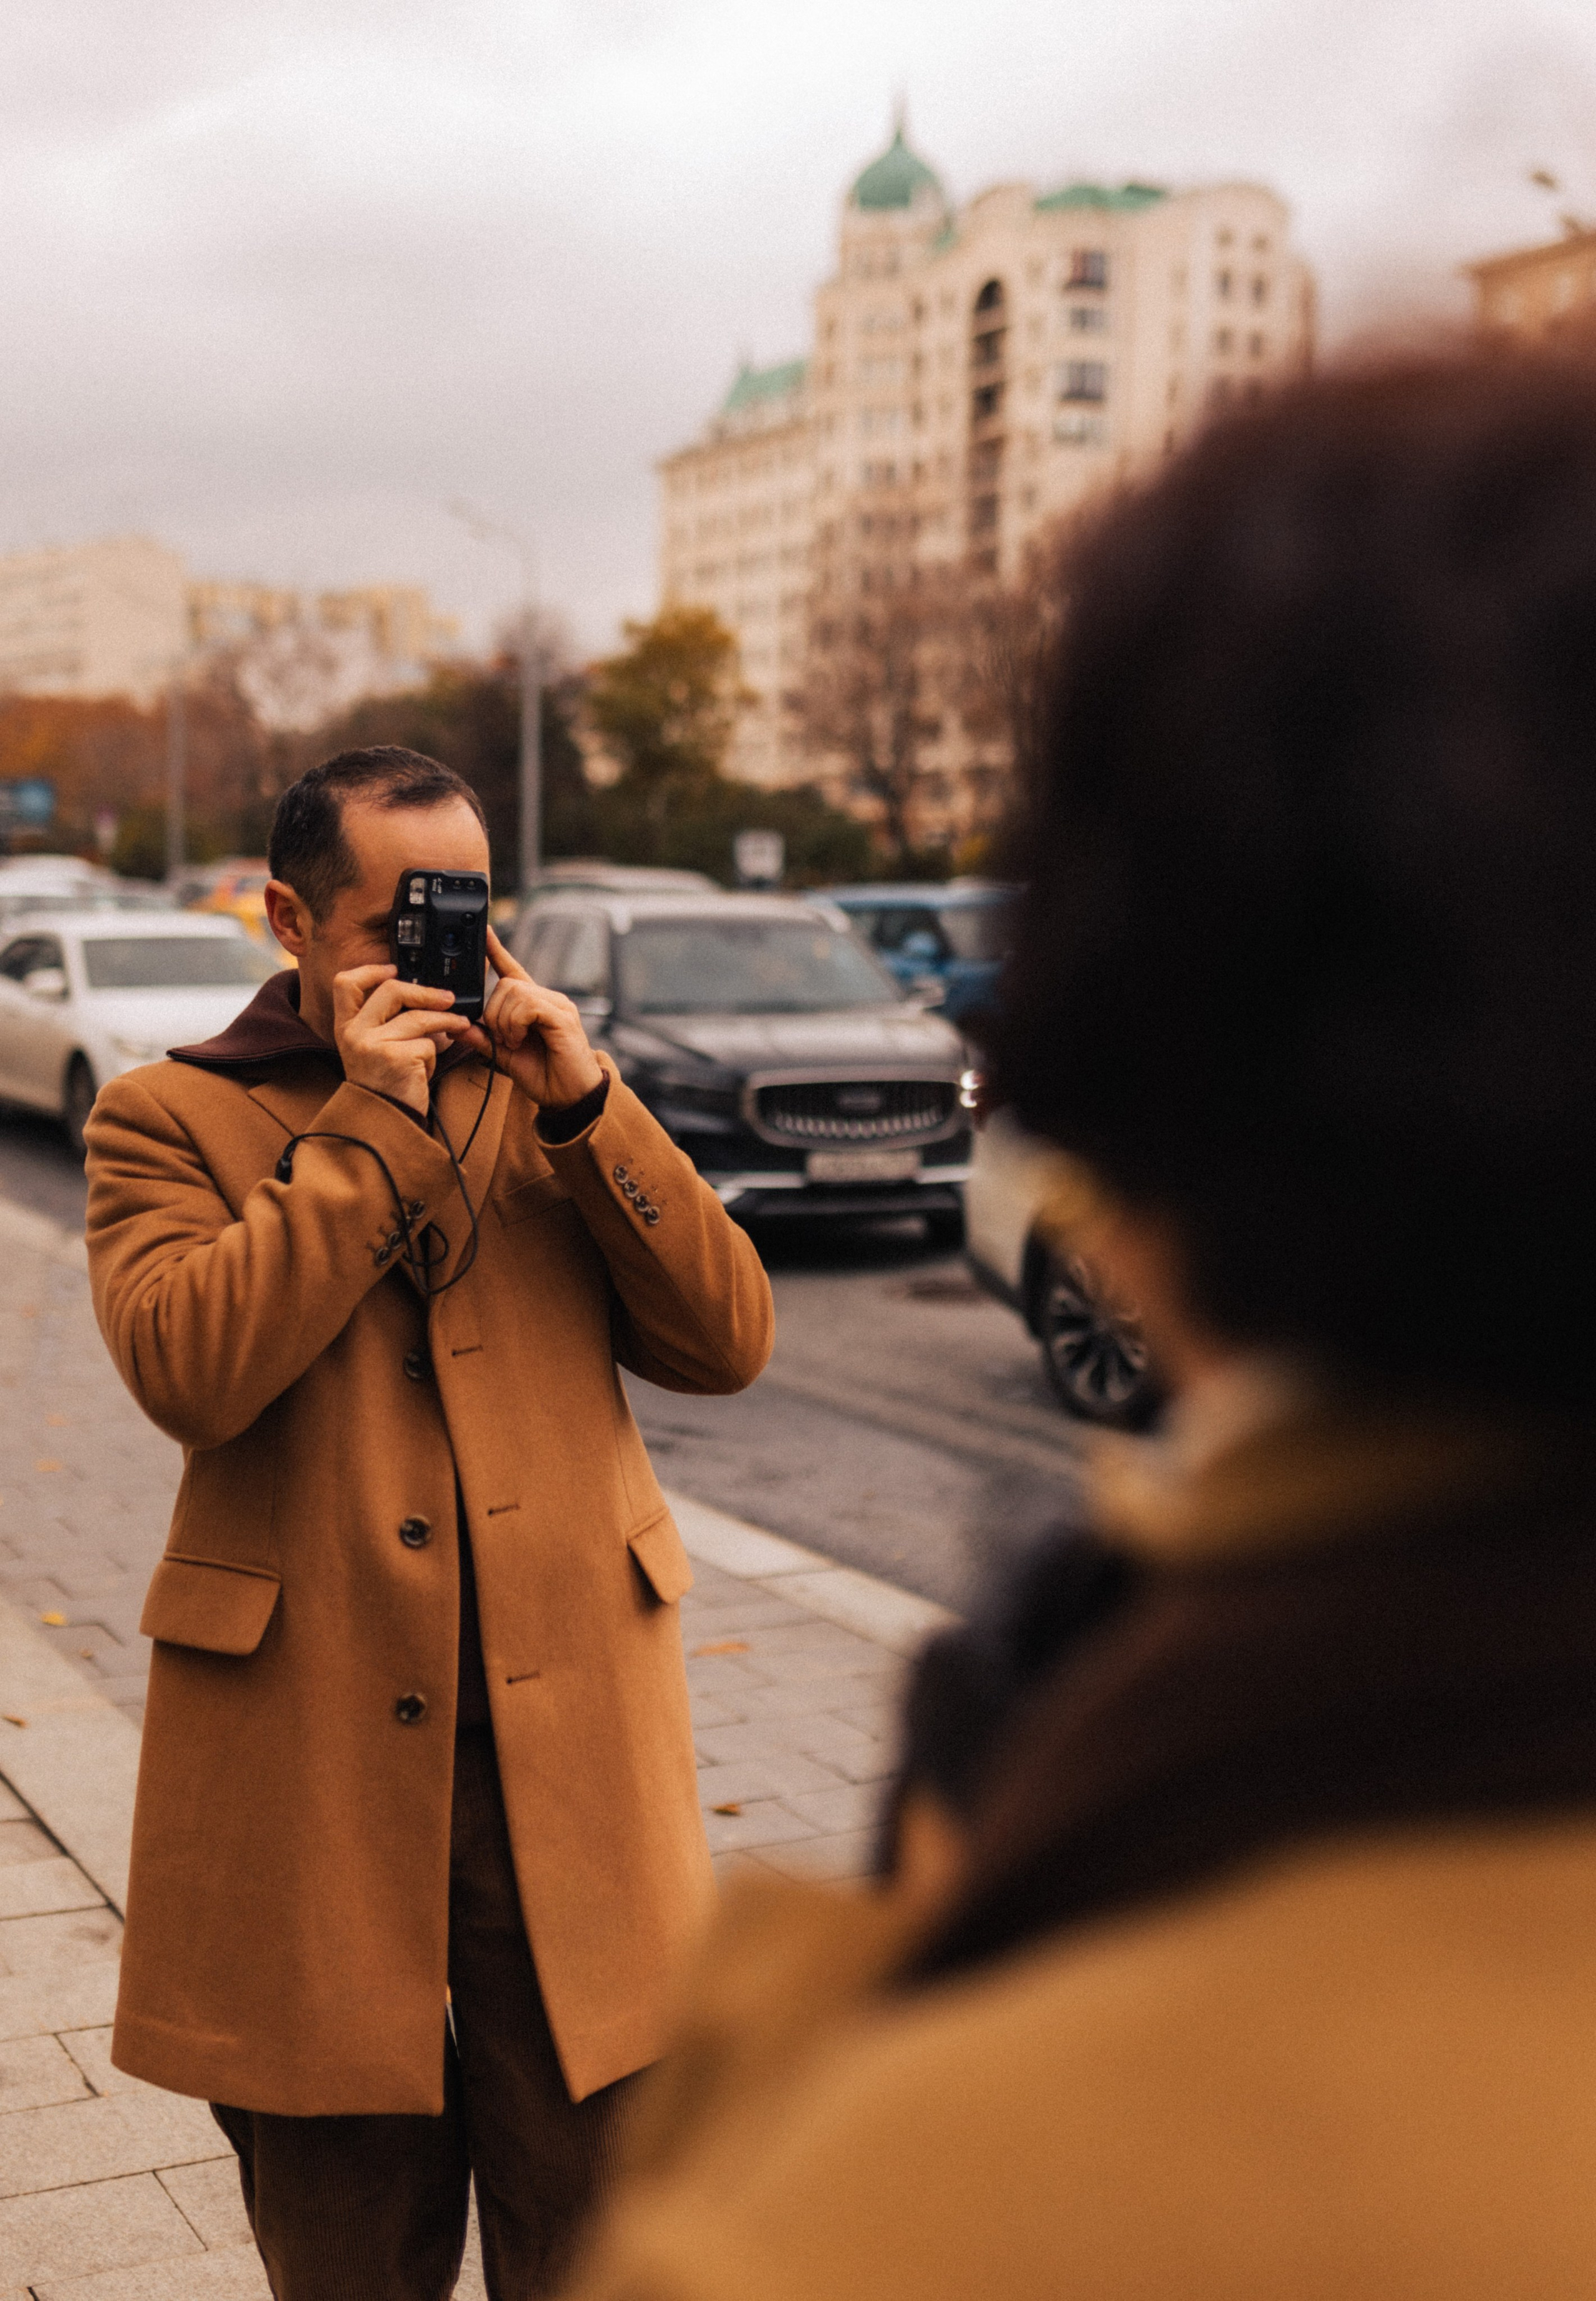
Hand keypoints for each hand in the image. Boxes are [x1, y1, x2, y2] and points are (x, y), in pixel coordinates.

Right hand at [334, 965, 472, 1115]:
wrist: (384, 1123)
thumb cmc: (385, 1085)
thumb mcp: (376, 1049)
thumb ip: (389, 1022)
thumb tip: (426, 995)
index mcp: (345, 1027)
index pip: (345, 983)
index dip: (370, 970)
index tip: (393, 968)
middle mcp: (354, 1033)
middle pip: (391, 990)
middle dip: (426, 992)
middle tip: (448, 999)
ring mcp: (372, 1044)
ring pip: (418, 1018)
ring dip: (446, 1021)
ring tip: (460, 1025)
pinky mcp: (395, 1057)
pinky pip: (427, 1044)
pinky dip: (434, 1056)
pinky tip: (426, 1069)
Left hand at [465, 927, 603, 1107]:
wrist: (570, 1097)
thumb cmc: (544, 1076)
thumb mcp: (504, 1056)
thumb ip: (483, 1038)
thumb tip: (457, 1025)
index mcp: (533, 1005)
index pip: (512, 970)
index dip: (496, 951)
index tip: (484, 932)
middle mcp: (547, 999)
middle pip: (506, 984)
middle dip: (494, 1012)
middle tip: (503, 1038)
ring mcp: (557, 1006)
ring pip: (514, 992)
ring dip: (504, 1021)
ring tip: (514, 1043)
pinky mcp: (562, 1017)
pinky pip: (528, 1006)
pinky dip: (516, 1024)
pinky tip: (521, 1041)